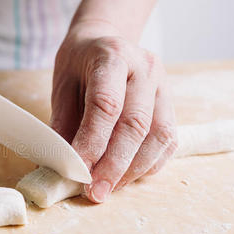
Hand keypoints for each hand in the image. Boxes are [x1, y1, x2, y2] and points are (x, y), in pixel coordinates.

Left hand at [51, 22, 177, 202]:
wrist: (107, 40)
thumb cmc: (80, 64)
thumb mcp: (62, 85)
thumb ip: (65, 123)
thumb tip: (64, 166)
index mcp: (112, 56)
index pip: (106, 105)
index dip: (93, 142)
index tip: (79, 171)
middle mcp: (145, 69)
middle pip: (136, 124)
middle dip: (115, 165)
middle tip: (96, 192)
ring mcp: (163, 86)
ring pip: (159, 136)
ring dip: (134, 169)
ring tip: (110, 188)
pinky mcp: (171, 103)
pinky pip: (168, 140)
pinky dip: (149, 164)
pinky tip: (129, 176)